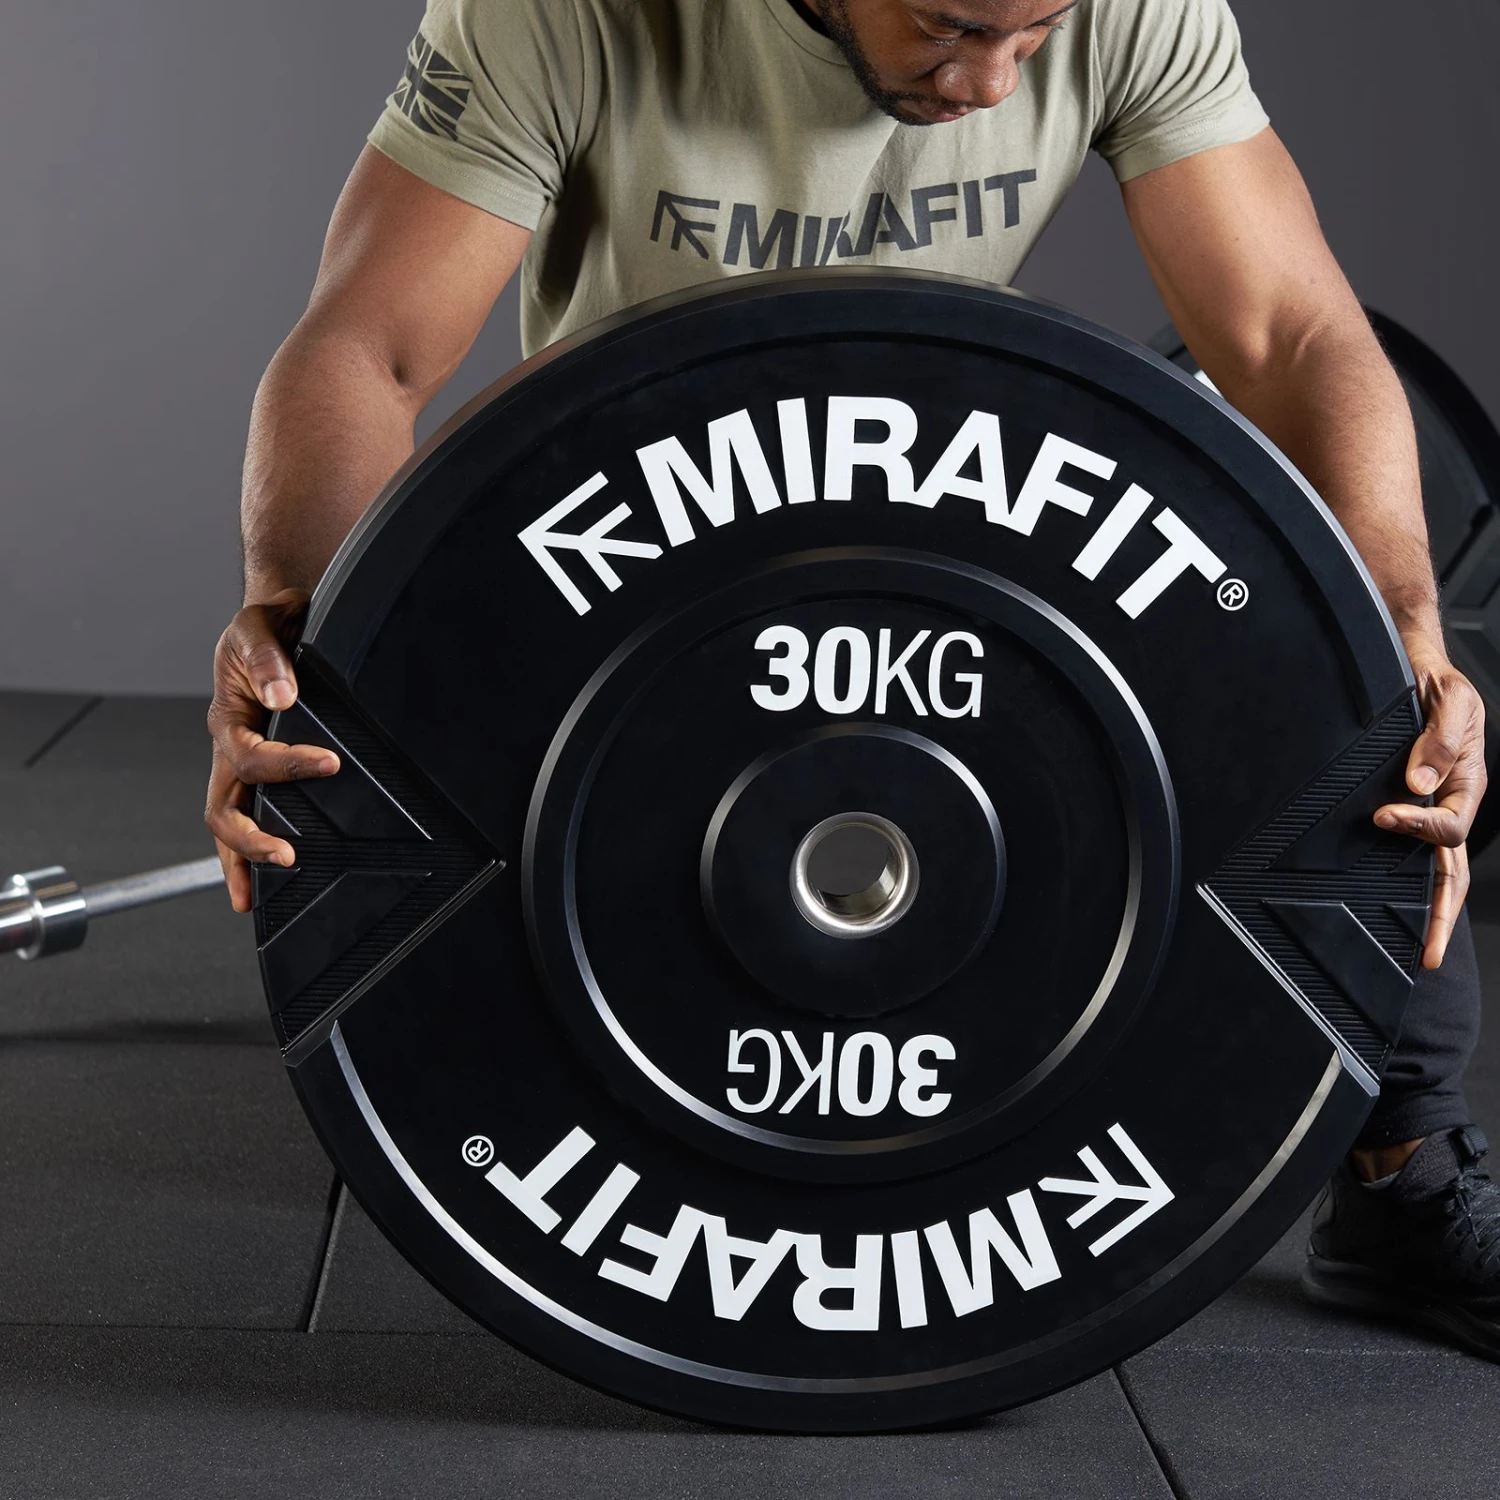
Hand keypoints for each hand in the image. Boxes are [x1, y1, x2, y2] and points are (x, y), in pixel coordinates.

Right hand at [205, 589, 340, 912]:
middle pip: (223, 808)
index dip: (287, 765)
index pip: (250, 756)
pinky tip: (264, 882)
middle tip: (287, 856)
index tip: (329, 765)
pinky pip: (249, 814)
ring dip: (242, 860)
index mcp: (228, 717)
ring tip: (255, 897)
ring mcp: (241, 763)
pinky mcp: (259, 770)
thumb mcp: (260, 627)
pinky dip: (249, 852)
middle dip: (249, 839)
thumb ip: (268, 659)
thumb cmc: (264, 626)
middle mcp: (230, 747)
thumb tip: (281, 697)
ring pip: (229, 822)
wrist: (273, 619)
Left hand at [1375, 632, 1486, 967]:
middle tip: (1428, 953)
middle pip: (1452, 870)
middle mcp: (1451, 803)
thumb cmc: (1438, 685)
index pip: (1449, 826)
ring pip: (1436, 869)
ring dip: (1427, 909)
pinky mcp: (1408, 803)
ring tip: (1414, 947)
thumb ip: (1439, 740)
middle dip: (1442, 914)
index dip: (1419, 827)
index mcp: (1466, 784)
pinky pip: (1411, 849)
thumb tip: (1418, 783)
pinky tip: (1385, 901)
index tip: (1386, 816)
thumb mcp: (1450, 701)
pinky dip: (1402, 878)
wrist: (1418, 668)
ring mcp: (1432, 808)